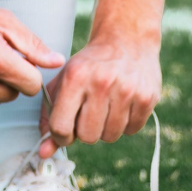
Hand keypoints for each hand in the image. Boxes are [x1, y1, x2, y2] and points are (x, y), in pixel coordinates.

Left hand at [38, 34, 160, 155]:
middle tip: (88, 111)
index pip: (60, 126)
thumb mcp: (64, 80)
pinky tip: (122, 102)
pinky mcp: (147, 97)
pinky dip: (125, 123)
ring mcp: (126, 89)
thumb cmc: (90, 64)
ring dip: (106, 127)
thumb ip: (49, 115)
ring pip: (110, 137)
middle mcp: (101, 82)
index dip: (60, 135)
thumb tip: (44, 152)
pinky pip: (131, 131)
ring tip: (106, 104)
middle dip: (85, 130)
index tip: (65, 128)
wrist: (126, 39)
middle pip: (87, 136)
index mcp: (75, 76)